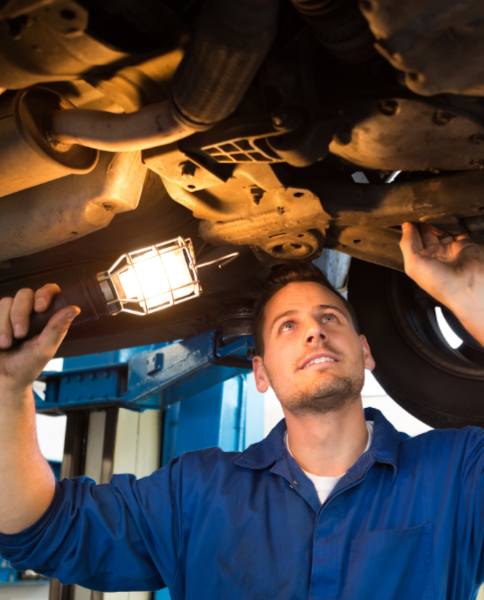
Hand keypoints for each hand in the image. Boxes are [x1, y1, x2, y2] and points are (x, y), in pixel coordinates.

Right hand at [0, 284, 79, 394]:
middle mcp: (29, 312)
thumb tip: (75, 309)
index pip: (49, 291)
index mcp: (47, 317)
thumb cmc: (26, 367)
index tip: (40, 308)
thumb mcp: (45, 349)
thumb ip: (58, 328)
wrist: (2, 380)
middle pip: (25, 293)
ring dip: (5, 324)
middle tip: (20, 335)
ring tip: (5, 344)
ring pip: (6, 301)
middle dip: (20, 314)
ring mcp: (10, 313)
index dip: (45, 293)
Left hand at [399, 222, 483, 344]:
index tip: (406, 217)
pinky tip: (446, 216)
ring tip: (430, 212)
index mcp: (420, 263)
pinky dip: (452, 223)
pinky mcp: (463, 245)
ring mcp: (449, 250)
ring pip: (440, 230)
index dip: (408, 231)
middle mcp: (434, 256)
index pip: (411, 242)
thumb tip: (405, 227)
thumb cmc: (440, 284)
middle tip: (417, 212)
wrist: (468, 287)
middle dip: (421, 223)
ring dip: (435, 221)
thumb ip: (407, 245)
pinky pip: (457, 230)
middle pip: (425, 234)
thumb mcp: (414, 265)